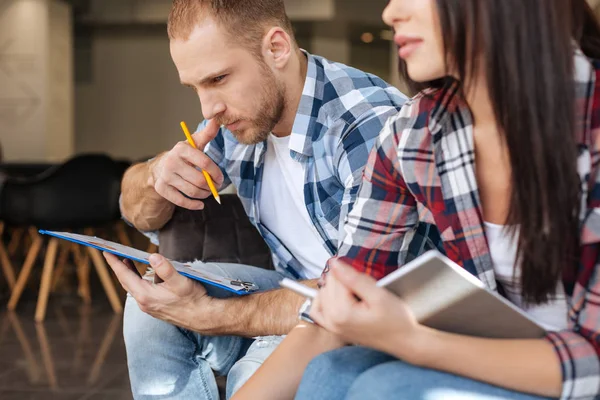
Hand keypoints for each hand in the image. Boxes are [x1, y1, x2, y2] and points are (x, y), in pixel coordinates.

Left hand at [104, 252, 213, 331]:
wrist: (203, 317)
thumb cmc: (193, 300)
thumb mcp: (180, 281)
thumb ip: (166, 269)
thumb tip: (153, 256)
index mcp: (146, 295)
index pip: (125, 275)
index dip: (114, 263)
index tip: (106, 252)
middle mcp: (144, 302)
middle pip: (126, 282)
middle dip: (119, 267)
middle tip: (114, 254)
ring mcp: (149, 306)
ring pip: (133, 287)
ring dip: (129, 273)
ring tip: (128, 261)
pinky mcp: (155, 307)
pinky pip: (141, 291)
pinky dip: (139, 281)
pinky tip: (146, 275)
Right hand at [149, 119, 223, 209]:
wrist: (160, 167)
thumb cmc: (183, 156)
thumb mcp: (194, 143)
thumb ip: (207, 134)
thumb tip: (216, 119)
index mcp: (181, 149)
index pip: (204, 162)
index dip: (216, 172)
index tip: (220, 178)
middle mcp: (171, 162)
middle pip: (199, 180)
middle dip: (212, 186)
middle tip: (216, 187)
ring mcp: (165, 176)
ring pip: (192, 191)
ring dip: (204, 195)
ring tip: (208, 193)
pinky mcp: (162, 189)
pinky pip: (181, 201)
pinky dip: (193, 205)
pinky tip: (200, 204)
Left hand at [310, 259, 424, 360]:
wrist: (403, 340)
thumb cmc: (395, 320)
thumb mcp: (378, 294)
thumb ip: (354, 278)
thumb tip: (334, 263)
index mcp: (341, 313)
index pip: (336, 278)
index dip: (351, 274)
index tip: (366, 282)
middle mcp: (331, 321)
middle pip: (328, 285)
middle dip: (344, 281)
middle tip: (364, 290)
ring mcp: (331, 327)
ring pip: (322, 293)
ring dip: (336, 289)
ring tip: (355, 294)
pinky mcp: (333, 329)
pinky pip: (317, 310)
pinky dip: (324, 300)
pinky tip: (337, 297)